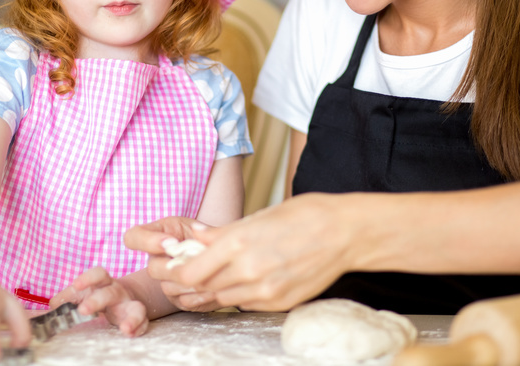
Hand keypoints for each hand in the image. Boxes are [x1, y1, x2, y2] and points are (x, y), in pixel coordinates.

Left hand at [50, 267, 147, 336]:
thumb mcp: (83, 292)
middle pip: (111, 292)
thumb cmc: (98, 293)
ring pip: (136, 307)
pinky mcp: (138, 318)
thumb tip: (52, 306)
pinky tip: (131, 334)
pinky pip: (143, 322)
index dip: (88, 278)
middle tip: (83, 311)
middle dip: (98, 301)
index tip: (76, 285)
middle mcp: (118, 292)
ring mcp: (129, 304)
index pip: (98, 274)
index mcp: (103, 283)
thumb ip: (67, 297)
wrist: (124, 296)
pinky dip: (138, 328)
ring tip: (124, 328)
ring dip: (131, 317)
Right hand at [124, 217, 222, 311]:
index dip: (147, 241)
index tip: (171, 242)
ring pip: (169, 287)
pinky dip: (201, 294)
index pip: (133, 237)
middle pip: (152, 268)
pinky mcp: (179, 300)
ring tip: (212, 273)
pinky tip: (215, 287)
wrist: (224, 260)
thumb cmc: (212, 241)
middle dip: (176, 267)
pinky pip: (184, 301)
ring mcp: (165, 282)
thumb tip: (198, 232)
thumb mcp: (206, 228)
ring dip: (192, 281)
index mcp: (159, 235)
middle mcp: (156, 260)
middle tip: (198, 262)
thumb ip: (201, 230)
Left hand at [168, 193, 354, 310]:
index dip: (178, 271)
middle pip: (205, 287)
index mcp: (240, 242)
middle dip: (191, 281)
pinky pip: (246, 303)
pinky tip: (243, 280)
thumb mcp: (260, 215)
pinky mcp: (279, 303)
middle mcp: (249, 270)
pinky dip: (238, 293)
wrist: (345, 233)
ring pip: (224, 298)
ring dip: (215, 288)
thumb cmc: (305, 215)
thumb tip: (197, 238)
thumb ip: (224, 233)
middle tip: (184, 274)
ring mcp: (265, 291)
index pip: (192, 270)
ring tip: (215, 274)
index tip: (173, 266)